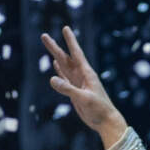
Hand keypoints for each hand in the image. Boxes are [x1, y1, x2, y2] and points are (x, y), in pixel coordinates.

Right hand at [41, 28, 125, 144]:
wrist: (106, 121)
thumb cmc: (99, 109)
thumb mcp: (83, 99)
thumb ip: (68, 89)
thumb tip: (51, 79)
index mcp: (87, 74)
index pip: (76, 54)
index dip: (71, 41)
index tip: (65, 28)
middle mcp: (82, 75)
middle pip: (66, 58)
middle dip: (55, 47)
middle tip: (44, 35)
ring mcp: (78, 83)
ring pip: (64, 66)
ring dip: (56, 56)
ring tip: (49, 45)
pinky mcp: (75, 91)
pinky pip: (65, 78)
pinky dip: (59, 70)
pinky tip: (55, 64)